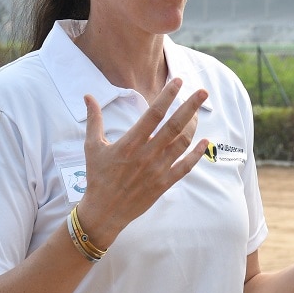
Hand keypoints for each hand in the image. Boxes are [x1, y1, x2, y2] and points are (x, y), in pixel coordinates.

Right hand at [76, 78, 211, 245]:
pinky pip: (185, 167)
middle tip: (204, 92)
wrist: (105, 211)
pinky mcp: (164, 183)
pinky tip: (205, 142)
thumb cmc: (97, 176)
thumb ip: (94, 120)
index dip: (168, 96)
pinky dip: (197, 154)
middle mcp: (147, 154)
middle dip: (191, 107)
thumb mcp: (92, 146)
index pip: (154, 114)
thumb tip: (88, 96)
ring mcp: (158, 169)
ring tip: (199, 112)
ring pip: (183, 143)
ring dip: (194, 126)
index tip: (178, 81)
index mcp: (130, 143)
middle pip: (174, 125)